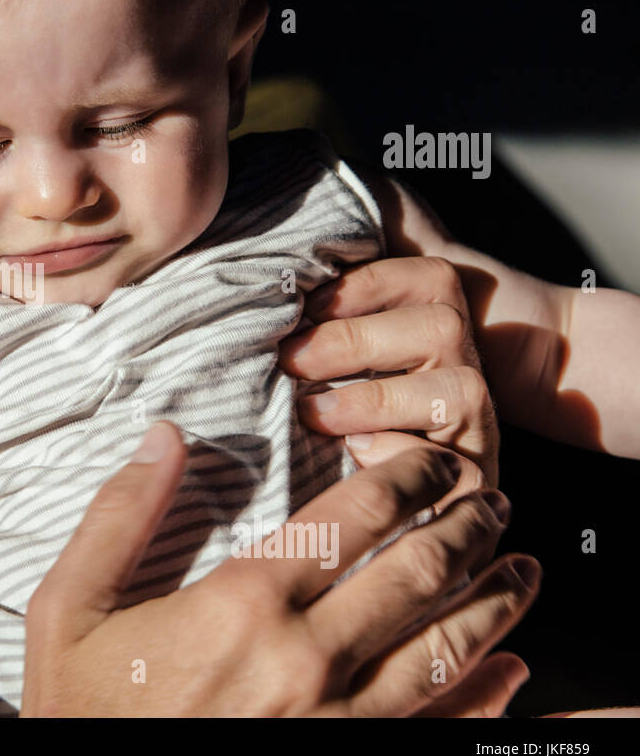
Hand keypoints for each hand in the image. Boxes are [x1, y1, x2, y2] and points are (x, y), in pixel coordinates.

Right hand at [21, 422, 538, 716]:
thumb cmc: (83, 712)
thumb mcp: (69, 608)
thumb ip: (118, 517)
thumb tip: (164, 436)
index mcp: (243, 607)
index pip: (353, 520)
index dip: (408, 481)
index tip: (433, 463)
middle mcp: (305, 661)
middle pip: (417, 575)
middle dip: (465, 526)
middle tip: (489, 499)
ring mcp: (337, 724)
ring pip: (445, 651)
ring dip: (493, 601)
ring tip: (517, 567)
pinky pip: (437, 730)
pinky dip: (485, 698)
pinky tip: (510, 671)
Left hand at [280, 256, 498, 488]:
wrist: (409, 493)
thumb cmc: (340, 404)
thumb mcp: (338, 345)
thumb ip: (327, 305)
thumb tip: (274, 262)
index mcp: (441, 318)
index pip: (427, 277)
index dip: (361, 286)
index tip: (303, 306)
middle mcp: (469, 366)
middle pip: (441, 328)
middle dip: (355, 340)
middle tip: (291, 361)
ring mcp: (479, 425)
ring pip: (460, 393)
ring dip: (376, 399)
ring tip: (313, 413)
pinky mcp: (476, 483)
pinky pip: (462, 472)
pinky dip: (403, 459)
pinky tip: (355, 456)